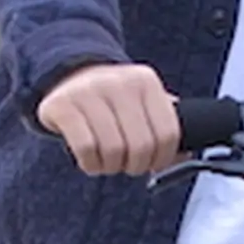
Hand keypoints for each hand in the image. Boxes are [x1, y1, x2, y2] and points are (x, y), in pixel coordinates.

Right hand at [37, 61, 184, 176]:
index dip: (163, 159)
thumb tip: (181, 157)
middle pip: (141, 146)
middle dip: (136, 166)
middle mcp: (119, 82)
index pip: (168, 133)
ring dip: (111, 167)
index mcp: (145, 81)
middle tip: (127, 165)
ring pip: (113, 150)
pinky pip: (85, 148)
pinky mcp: (62, 106)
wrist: (68, 76)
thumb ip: (163, 126)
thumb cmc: (112, 101)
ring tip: (107, 162)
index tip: (154, 165)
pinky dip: (91, 164)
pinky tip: (91, 160)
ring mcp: (88, 92)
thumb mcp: (142, 103)